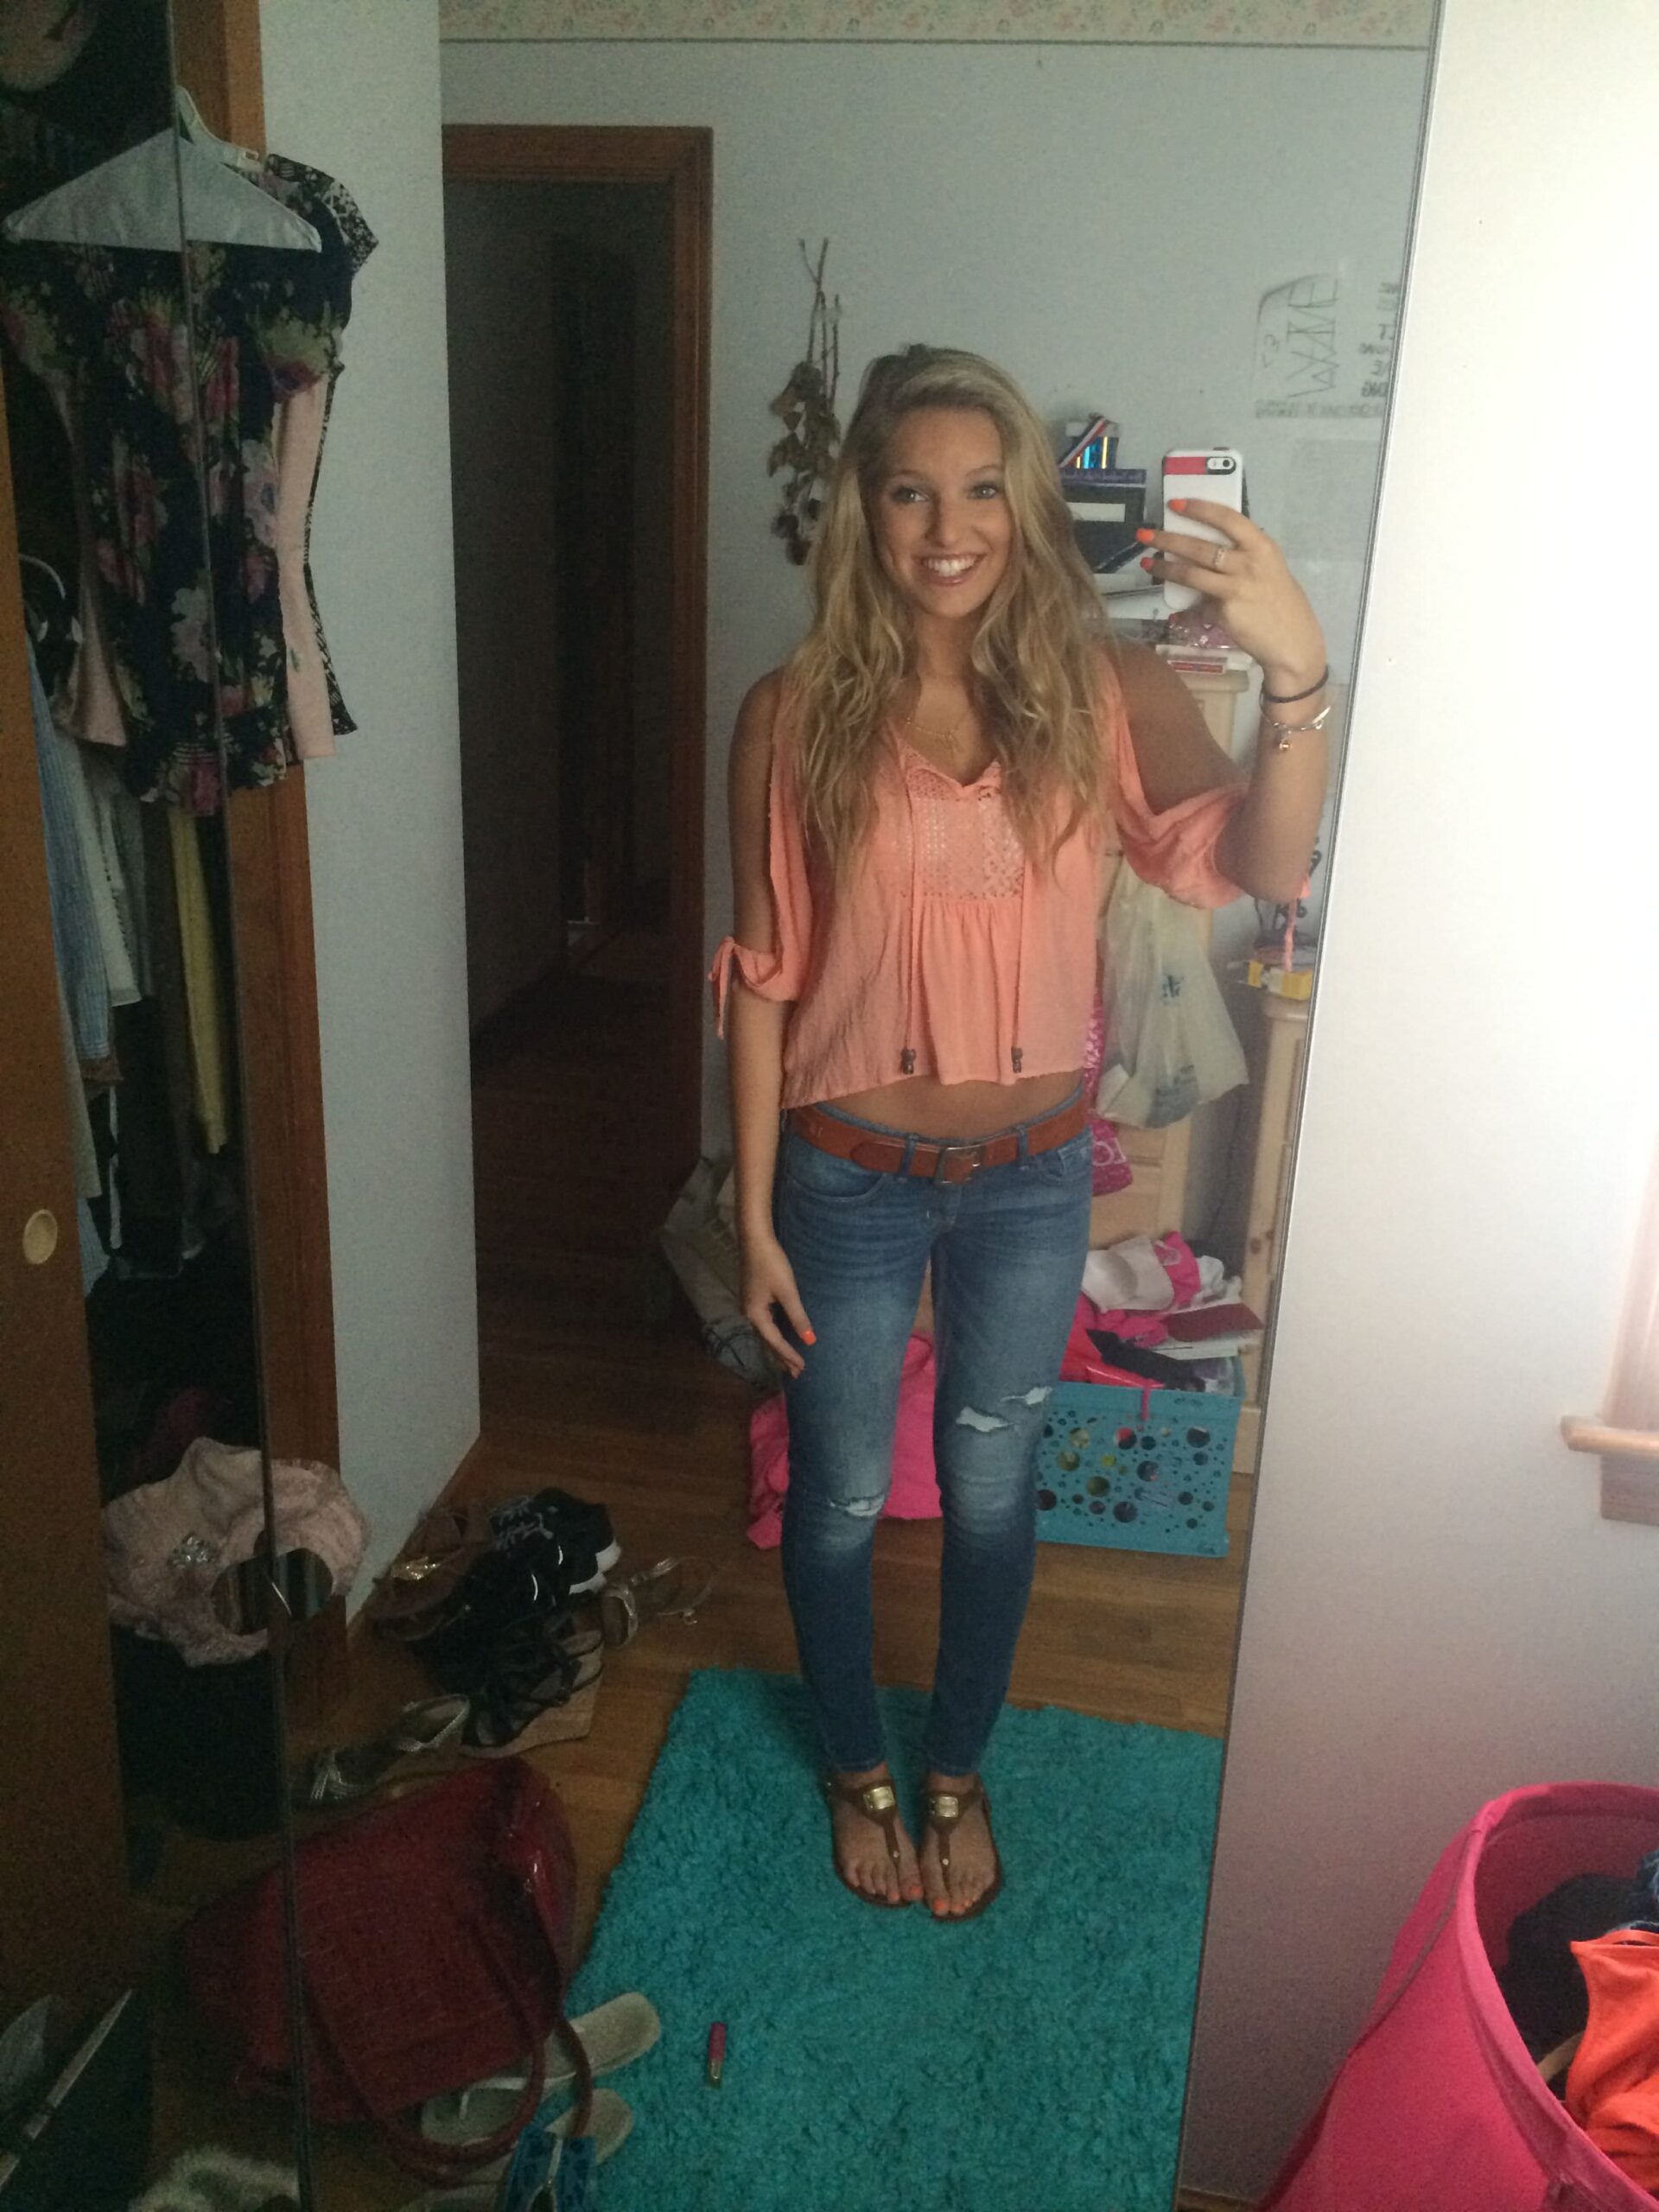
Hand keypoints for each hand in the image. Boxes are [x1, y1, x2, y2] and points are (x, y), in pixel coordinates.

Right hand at [741, 1231, 814, 1378]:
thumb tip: (809, 1341)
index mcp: (755, 1315)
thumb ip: (798, 1317)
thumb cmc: (772, 1264)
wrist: (755, 1240)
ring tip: (789, 1362)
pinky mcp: (752, 1297)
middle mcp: (748, 1313)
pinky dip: (774, 1334)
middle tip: (796, 1373)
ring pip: (765, 1333)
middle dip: (781, 1357)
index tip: (802, 1369)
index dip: (789, 1355)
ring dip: (778, 1347)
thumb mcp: (787, 1292)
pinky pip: (764, 1323)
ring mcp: (748, 1305)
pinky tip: (780, 1337)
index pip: (774, 1342)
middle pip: (767, 1341)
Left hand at [1138, 499, 1326, 693]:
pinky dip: (1188, 604)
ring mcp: (1236, 587)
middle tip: (1144, 533)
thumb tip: (1207, 553)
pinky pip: (1200, 602)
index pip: (1227, 519)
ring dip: (1165, 567)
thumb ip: (1241, 558)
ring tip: (1147, 563)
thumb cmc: (1278, 602)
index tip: (1176, 503)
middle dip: (1168, 538)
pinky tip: (1180, 607)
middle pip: (1201, 547)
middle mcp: (1249, 563)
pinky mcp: (1225, 611)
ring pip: (1191, 573)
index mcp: (1262, 546)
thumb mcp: (1267, 570)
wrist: (1291, 641)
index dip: (1200, 509)